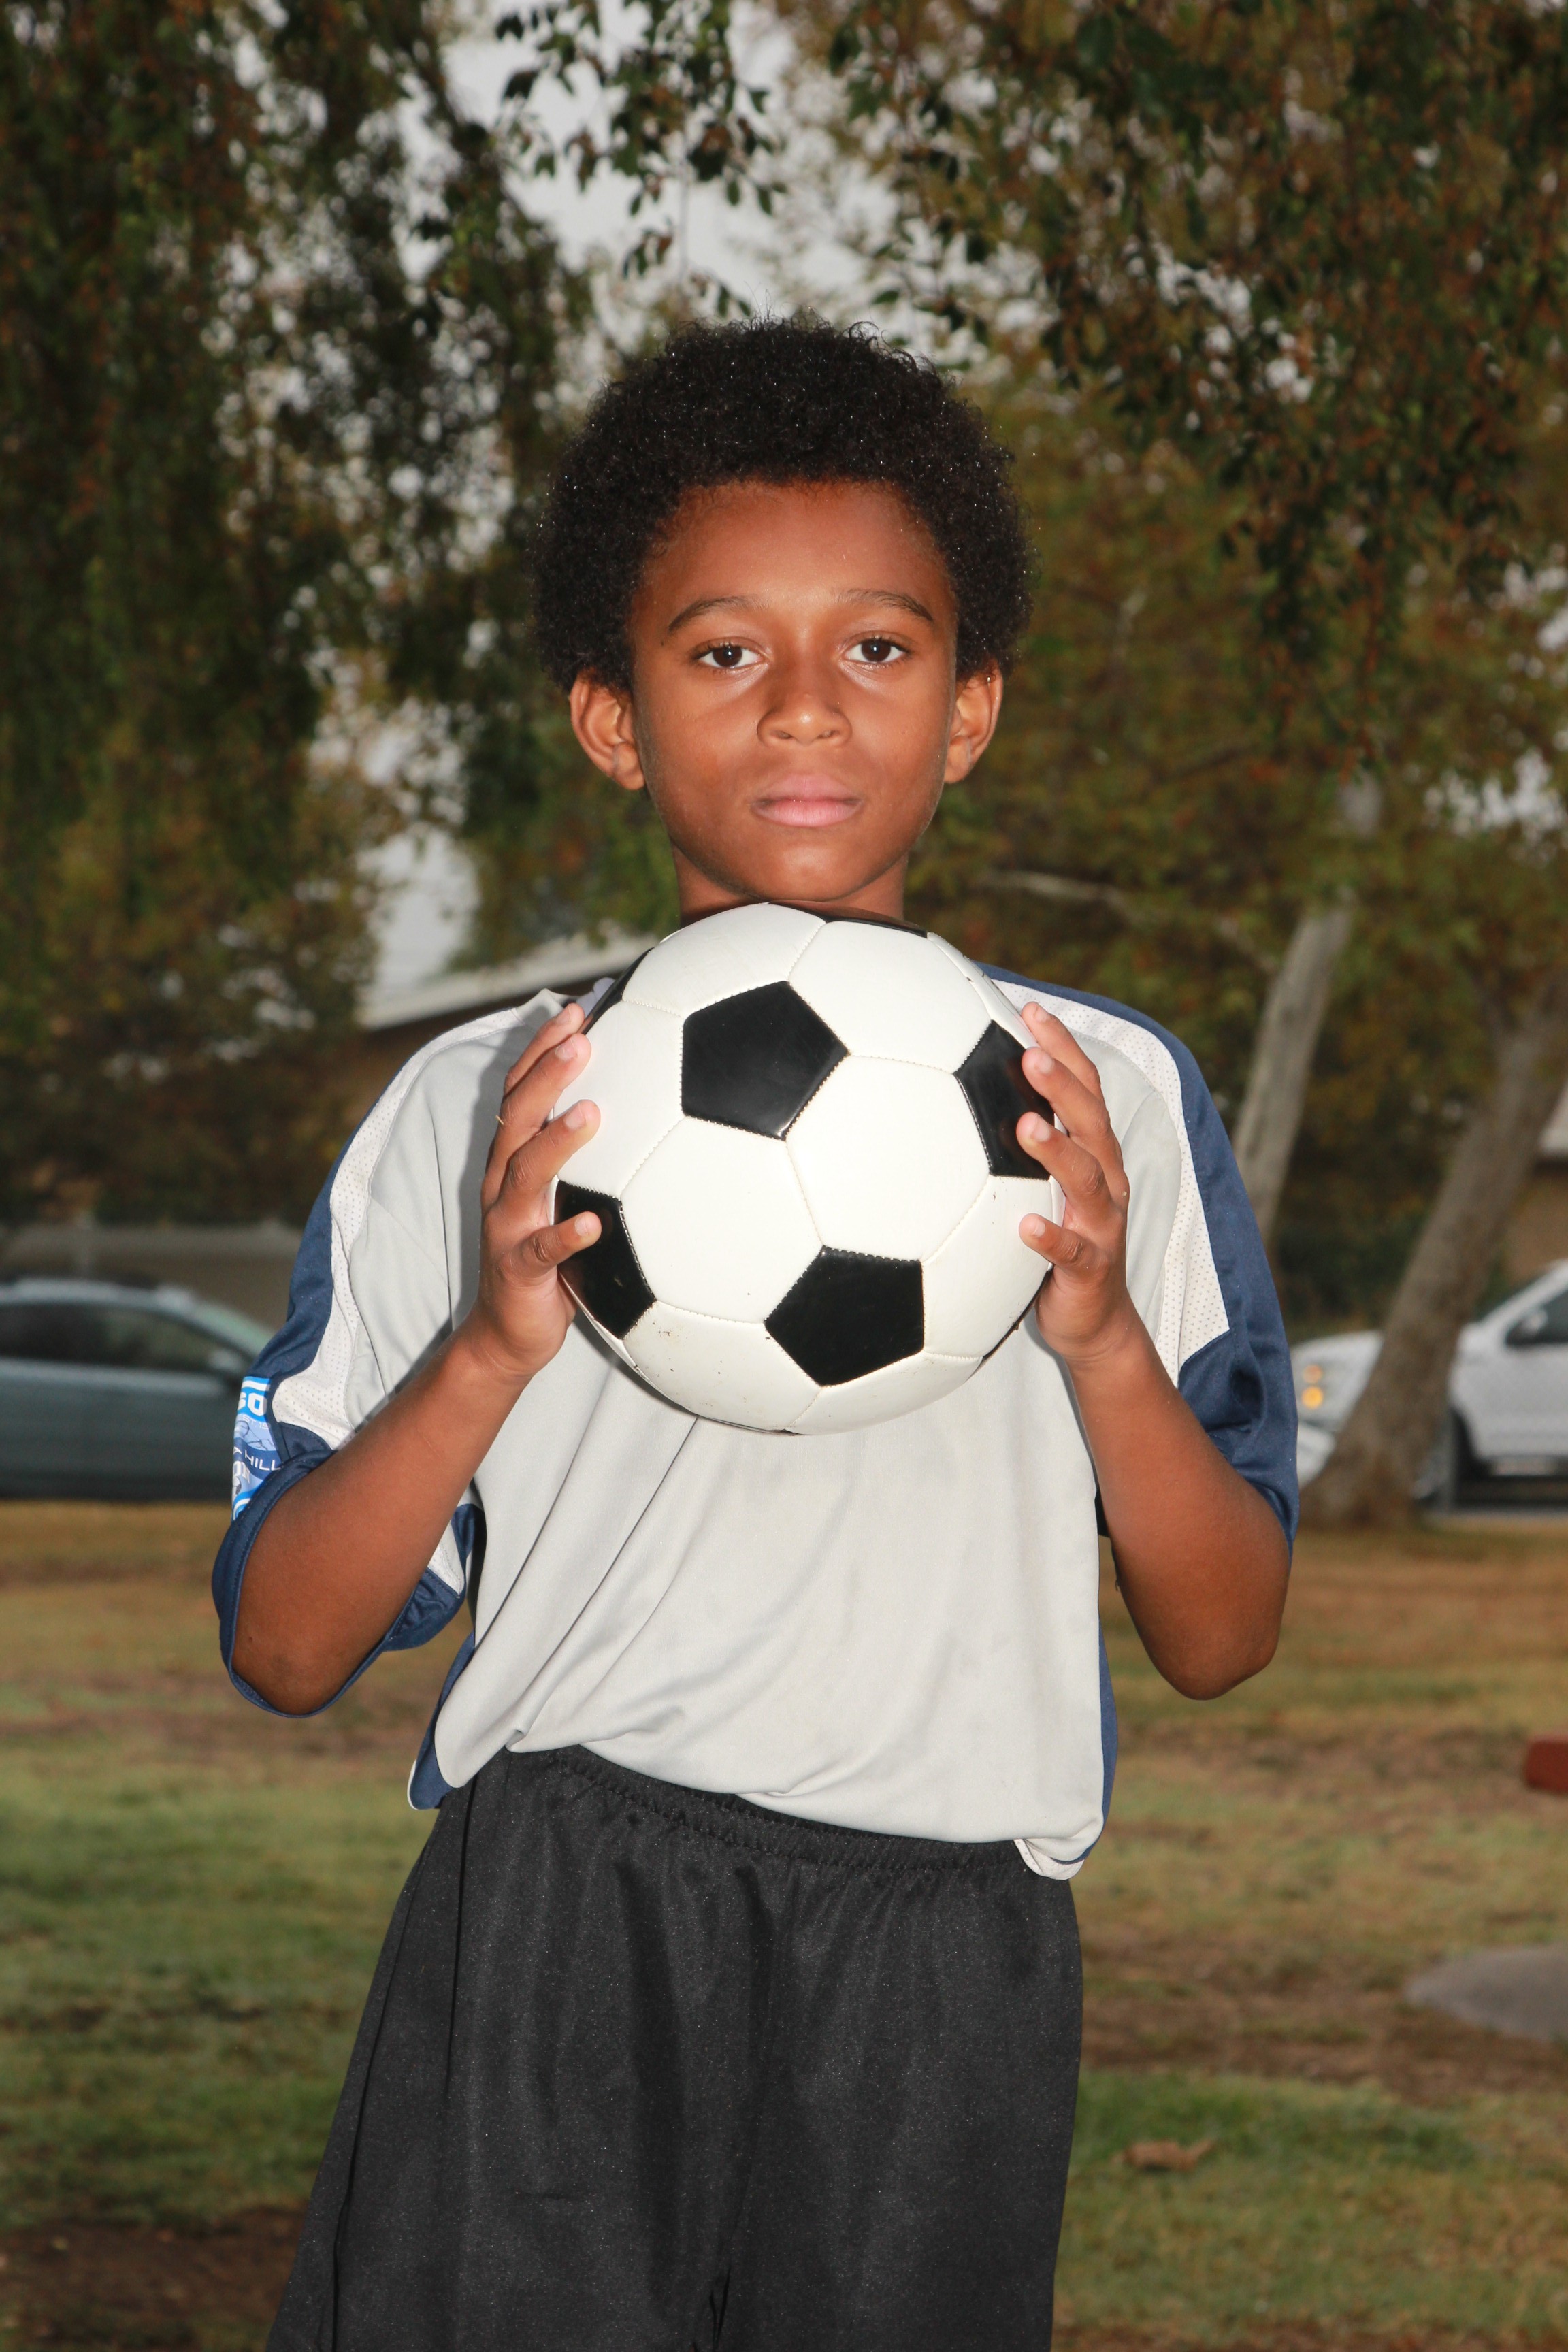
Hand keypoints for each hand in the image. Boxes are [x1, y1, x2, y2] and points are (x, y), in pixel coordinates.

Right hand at [458, 1001, 602, 1387]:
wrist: (508, 1335)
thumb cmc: (552, 1259)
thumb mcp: (572, 1199)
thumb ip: (593, 1159)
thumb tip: (652, 1110)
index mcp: (515, 1161)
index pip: (521, 1092)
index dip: (543, 1049)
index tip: (578, 1009)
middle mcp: (504, 1185)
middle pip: (516, 1118)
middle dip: (546, 1074)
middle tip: (583, 1040)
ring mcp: (507, 1227)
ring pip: (524, 1174)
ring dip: (556, 1141)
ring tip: (592, 1113)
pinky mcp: (518, 1271)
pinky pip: (540, 1251)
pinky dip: (565, 1236)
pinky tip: (594, 1224)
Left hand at [1013, 1005, 1137, 1371]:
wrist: (1093, 1325)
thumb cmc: (1053, 1246)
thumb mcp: (1034, 1189)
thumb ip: (1011, 1146)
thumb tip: (949, 1097)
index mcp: (1092, 1156)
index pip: (1084, 1090)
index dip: (1064, 1048)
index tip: (1030, 1009)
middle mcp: (1105, 1182)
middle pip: (1092, 1122)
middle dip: (1064, 1084)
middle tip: (1029, 1052)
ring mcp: (1101, 1225)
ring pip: (1088, 1180)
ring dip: (1058, 1151)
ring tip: (1026, 1126)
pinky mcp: (1091, 1269)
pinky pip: (1072, 1251)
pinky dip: (1051, 1237)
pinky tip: (1024, 1226)